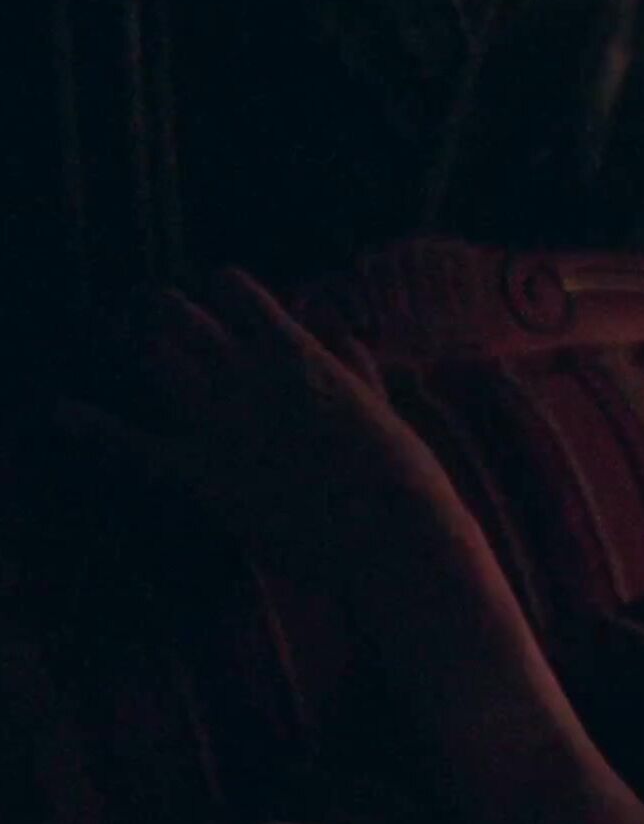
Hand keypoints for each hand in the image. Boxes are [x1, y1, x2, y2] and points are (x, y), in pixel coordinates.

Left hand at [60, 270, 494, 616]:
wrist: (390, 537)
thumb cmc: (398, 475)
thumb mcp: (379, 408)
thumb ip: (353, 362)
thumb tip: (335, 323)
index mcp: (298, 354)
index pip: (241, 296)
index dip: (227, 289)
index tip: (220, 286)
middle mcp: (249, 376)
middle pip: (187, 321)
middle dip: (171, 312)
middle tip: (159, 305)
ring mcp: (221, 422)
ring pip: (161, 362)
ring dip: (152, 350)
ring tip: (144, 342)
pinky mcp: (202, 472)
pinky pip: (133, 443)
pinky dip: (94, 426)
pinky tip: (65, 410)